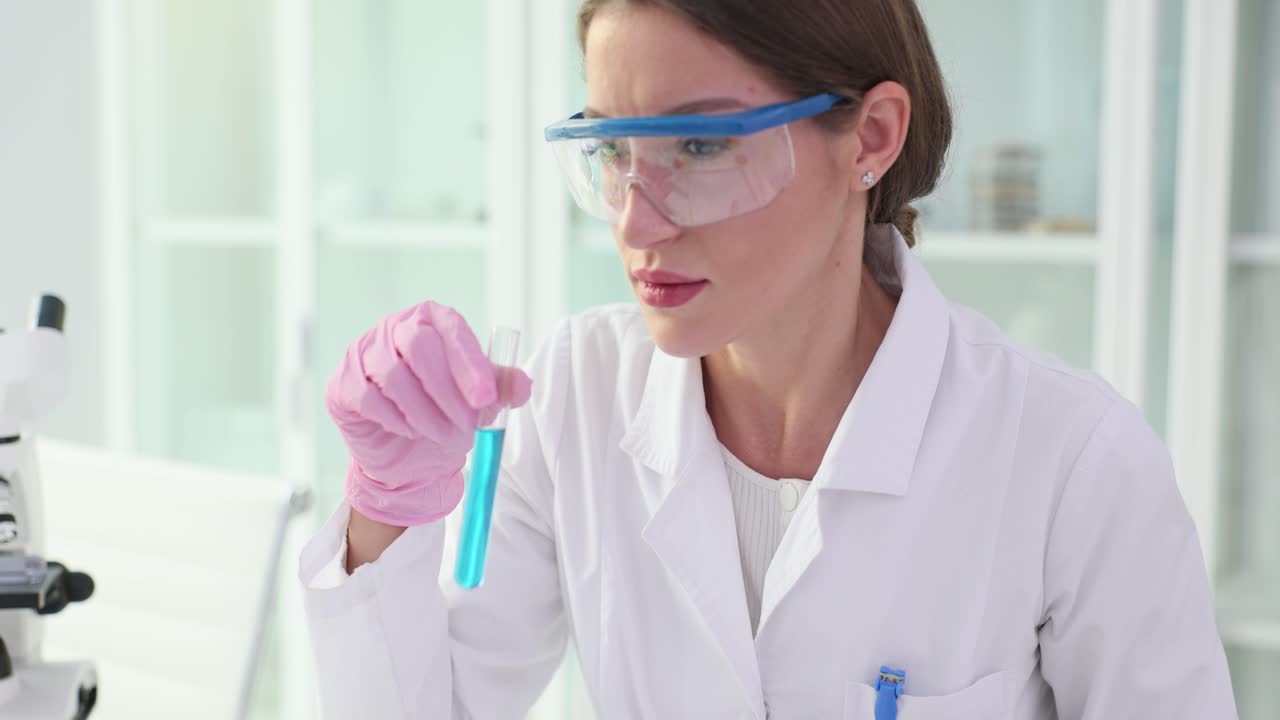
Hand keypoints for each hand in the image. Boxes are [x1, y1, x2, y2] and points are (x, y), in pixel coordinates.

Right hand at [325, 301, 531, 525]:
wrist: (407, 456)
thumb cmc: (444, 415)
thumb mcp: (479, 403)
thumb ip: (501, 389)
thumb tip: (524, 385)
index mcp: (432, 320)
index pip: (451, 328)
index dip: (470, 363)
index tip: (486, 397)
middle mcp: (394, 327)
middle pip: (418, 345)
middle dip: (446, 391)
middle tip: (466, 424)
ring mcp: (363, 352)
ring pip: (392, 374)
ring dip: (424, 412)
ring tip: (441, 433)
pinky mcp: (341, 383)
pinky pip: (366, 397)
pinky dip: (394, 419)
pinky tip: (409, 430)